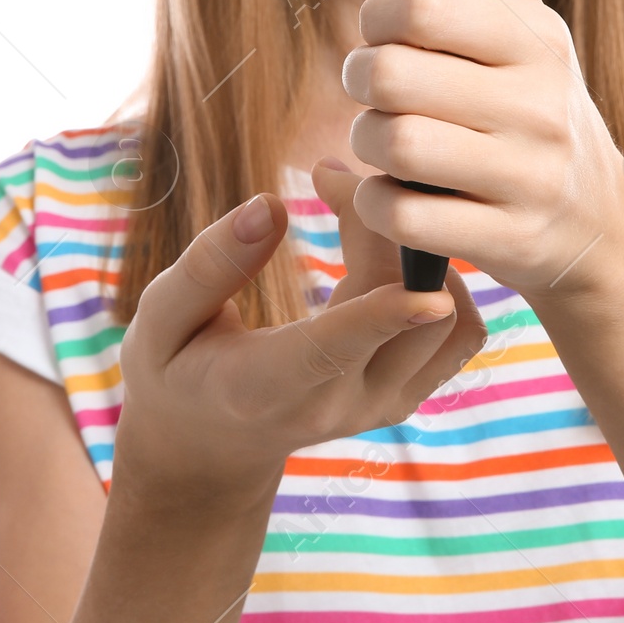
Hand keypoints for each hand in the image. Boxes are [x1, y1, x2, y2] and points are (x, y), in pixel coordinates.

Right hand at [115, 190, 485, 503]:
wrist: (212, 445)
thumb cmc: (178, 368)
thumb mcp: (162, 320)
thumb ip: (210, 265)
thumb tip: (271, 205)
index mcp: (268, 386)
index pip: (335, 350)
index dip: (384, 316)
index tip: (428, 291)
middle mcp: (341, 403)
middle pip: (406, 313)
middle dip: (385, 229)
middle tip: (333, 177)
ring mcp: (384, 404)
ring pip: (449, 322)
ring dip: (422, 253)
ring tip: (367, 211)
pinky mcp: (410, 392)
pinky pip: (460, 334)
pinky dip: (449, 280)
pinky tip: (400, 248)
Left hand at [341, 0, 623, 304]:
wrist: (596, 223)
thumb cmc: (533, 100)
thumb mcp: (522, 21)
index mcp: (535, 39)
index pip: (424, 3)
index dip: (379, 15)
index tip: (382, 30)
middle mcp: (538, 104)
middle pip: (393, 75)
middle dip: (362, 80)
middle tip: (369, 87)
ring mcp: (527, 176)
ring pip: (395, 145)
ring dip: (366, 143)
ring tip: (381, 137)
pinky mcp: (508, 239)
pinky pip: (404, 215)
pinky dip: (377, 201)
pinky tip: (391, 189)